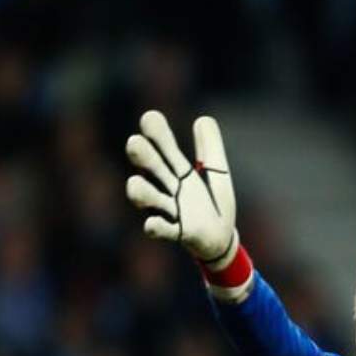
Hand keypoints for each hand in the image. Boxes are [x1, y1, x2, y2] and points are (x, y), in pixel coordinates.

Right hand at [125, 111, 238, 268]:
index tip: (151, 117)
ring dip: (141, 192)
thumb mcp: (217, 173)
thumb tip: (204, 118)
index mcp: (177, 170)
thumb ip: (211, 148)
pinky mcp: (177, 231)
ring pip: (147, 198)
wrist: (221, 239)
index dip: (157, 134)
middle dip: (143, 157)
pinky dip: (155, 227)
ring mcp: (169, 210)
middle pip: (151, 168)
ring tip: (134, 184)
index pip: (163, 147)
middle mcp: (167, 187)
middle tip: (135, 143)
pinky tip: (151, 224)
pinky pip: (161, 229)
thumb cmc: (212, 203)